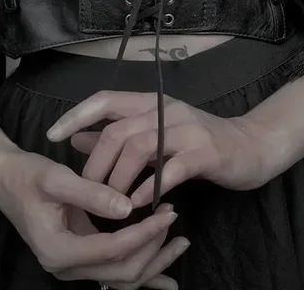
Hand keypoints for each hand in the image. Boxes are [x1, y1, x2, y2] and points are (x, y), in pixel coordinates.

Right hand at [0, 149, 189, 287]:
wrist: (6, 178)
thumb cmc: (29, 175)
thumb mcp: (57, 178)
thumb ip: (92, 193)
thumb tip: (127, 208)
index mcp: (59, 250)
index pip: (113, 249)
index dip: (144, 233)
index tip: (167, 212)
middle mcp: (66, 267)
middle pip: (122, 273)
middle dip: (154, 249)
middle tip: (173, 218)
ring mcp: (73, 267)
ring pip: (122, 279)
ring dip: (153, 263)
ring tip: (180, 242)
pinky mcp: (80, 258)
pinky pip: (114, 274)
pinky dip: (141, 273)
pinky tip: (165, 277)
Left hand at [46, 91, 269, 207]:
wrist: (252, 146)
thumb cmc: (199, 141)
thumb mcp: (156, 133)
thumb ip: (118, 134)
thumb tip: (76, 136)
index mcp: (151, 103)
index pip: (106, 99)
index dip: (76, 114)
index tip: (51, 135)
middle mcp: (167, 110)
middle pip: (118, 130)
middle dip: (96, 162)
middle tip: (87, 190)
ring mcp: (187, 129)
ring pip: (140, 147)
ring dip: (119, 179)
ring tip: (112, 203)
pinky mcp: (206, 153)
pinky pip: (172, 169)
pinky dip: (151, 187)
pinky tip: (141, 204)